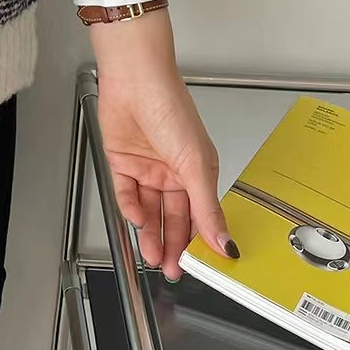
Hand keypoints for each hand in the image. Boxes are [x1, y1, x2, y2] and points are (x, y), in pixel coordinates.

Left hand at [89, 8, 238, 279]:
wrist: (136, 79)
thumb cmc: (172, 109)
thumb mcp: (195, 164)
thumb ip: (207, 208)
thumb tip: (227, 244)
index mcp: (197, 171)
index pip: (199, 215)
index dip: (199, 242)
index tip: (199, 266)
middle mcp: (172, 171)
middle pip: (173, 217)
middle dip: (173, 245)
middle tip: (172, 270)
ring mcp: (147, 167)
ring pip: (149, 210)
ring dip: (151, 233)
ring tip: (153, 256)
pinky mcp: (122, 162)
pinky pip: (126, 193)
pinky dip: (130, 208)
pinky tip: (136, 221)